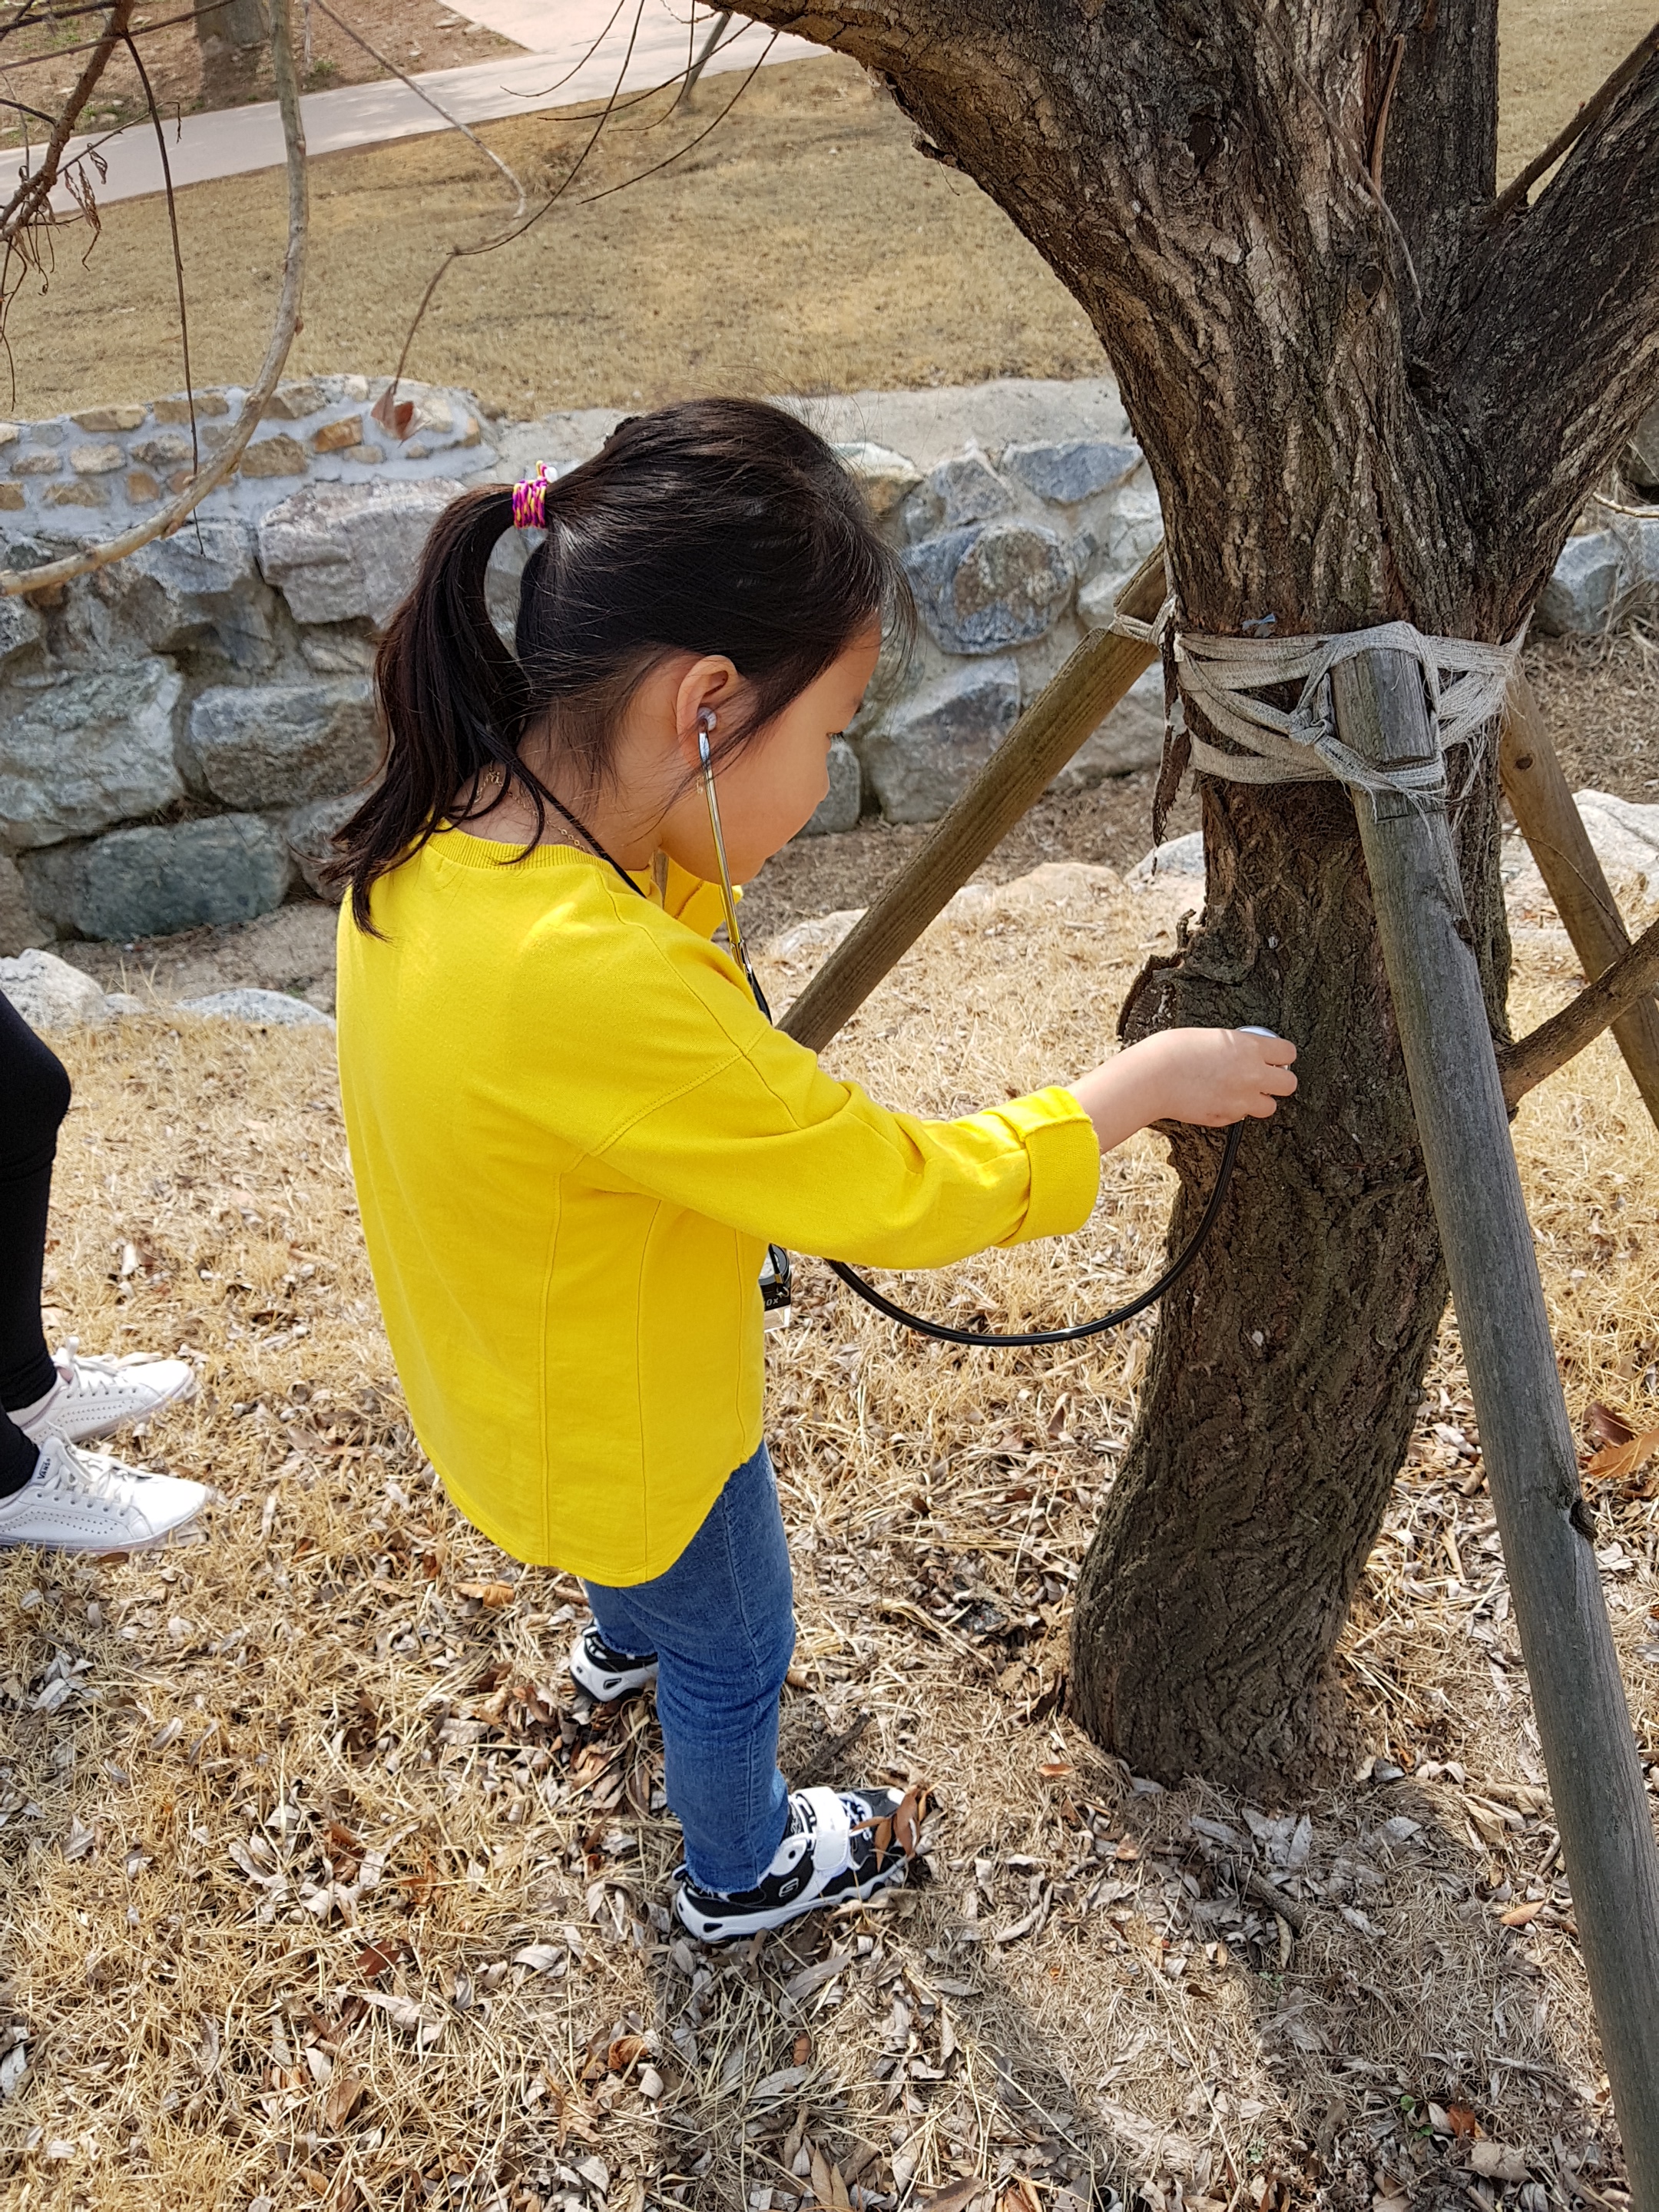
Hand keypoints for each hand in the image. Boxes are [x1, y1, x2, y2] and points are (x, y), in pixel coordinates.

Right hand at [1068, 1027, 1297, 1152]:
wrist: (1151, 1078)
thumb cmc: (1172, 1051)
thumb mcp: (1213, 1036)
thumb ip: (1237, 1047)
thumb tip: (1248, 1054)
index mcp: (1249, 1048)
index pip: (1288, 1053)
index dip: (1281, 1055)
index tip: (1273, 1057)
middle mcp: (1252, 1075)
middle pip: (1289, 1084)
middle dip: (1278, 1081)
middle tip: (1263, 1077)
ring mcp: (1240, 1100)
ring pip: (1269, 1107)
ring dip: (1258, 1100)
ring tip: (1238, 1092)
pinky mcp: (1226, 1118)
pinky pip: (1240, 1116)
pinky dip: (1233, 1110)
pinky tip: (1215, 1099)